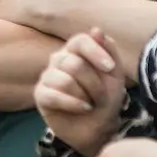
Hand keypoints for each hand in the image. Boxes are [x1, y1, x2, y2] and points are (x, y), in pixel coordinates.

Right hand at [35, 28, 126, 155]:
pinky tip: (83, 108)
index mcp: (76, 51)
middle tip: (101, 97)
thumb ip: (109, 51)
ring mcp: (47, 77)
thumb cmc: (105, 98)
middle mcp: (58, 60)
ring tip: (91, 104)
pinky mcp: (41, 95)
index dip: (95, 52)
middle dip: (94, 84)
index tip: (110, 68)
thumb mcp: (114, 75)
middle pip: (74, 64)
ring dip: (85, 96)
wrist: (97, 127)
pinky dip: (74, 104)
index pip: (79, 41)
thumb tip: (96, 30)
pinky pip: (55, 95)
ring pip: (65, 81)